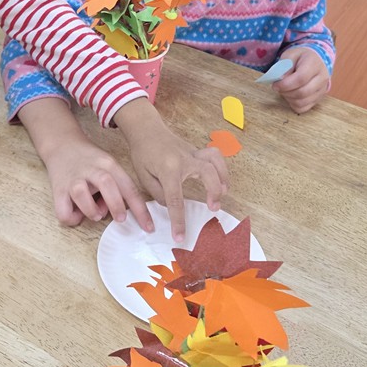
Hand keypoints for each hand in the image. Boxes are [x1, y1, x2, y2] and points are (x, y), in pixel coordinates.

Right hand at [17, 97, 152, 231]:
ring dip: (91, 210)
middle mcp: (91, 170)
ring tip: (96, 214)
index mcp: (109, 164)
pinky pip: (63, 209)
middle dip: (116, 205)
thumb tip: (114, 214)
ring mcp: (73, 179)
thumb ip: (116, 188)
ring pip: (81, 194)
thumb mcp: (108, 167)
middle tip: (121, 219)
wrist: (62, 144)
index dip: (141, 210)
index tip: (149, 227)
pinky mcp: (58, 189)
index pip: (129, 188)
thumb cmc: (90, 161)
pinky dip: (71, 218)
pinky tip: (77, 214)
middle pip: (107, 184)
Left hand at [113, 99, 228, 242]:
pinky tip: (220, 179)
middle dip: (214, 191)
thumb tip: (172, 206)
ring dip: (223, 177)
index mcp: (168, 169)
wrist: (146, 130)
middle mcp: (184, 159)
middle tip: (213, 208)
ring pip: (215, 160)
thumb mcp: (143, 177)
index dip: (178, 220)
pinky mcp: (197, 151)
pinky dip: (221, 167)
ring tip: (223, 193)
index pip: (175, 199)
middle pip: (207, 173)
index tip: (180, 237)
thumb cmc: (142, 154)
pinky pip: (214, 156)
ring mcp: (192, 153)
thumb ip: (158, 194)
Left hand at [272, 48, 328, 113]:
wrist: (316, 61)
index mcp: (315, 64)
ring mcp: (322, 90)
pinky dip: (293, 104)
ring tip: (285, 90)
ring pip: (302, 102)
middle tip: (278, 87)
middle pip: (302, 92)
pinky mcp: (319, 99)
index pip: (301, 78)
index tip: (275, 84)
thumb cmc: (301, 57)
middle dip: (285, 92)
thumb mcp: (291, 55)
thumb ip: (284, 65)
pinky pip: (304, 108)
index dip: (285, 84)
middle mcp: (322, 78)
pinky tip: (291, 95)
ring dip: (288, 98)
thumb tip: (280, 79)